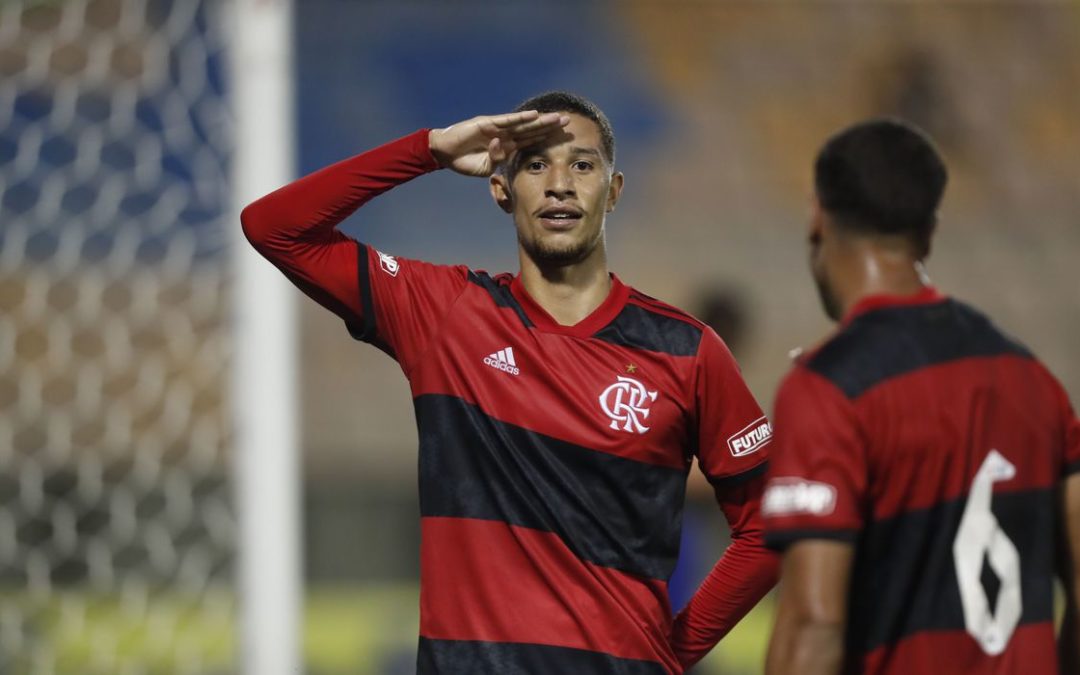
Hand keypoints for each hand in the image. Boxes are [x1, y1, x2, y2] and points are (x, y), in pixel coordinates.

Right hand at [428, 110, 568, 176]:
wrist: (444, 153)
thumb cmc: (464, 161)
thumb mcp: (485, 168)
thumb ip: (497, 161)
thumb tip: (504, 151)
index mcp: (506, 146)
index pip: (530, 141)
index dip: (546, 139)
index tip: (563, 138)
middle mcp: (505, 134)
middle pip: (532, 129)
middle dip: (549, 126)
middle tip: (568, 122)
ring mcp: (497, 127)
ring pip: (523, 123)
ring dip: (540, 120)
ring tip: (557, 118)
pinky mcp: (487, 123)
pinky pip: (507, 120)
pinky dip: (520, 118)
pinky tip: (534, 115)